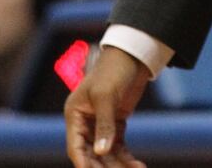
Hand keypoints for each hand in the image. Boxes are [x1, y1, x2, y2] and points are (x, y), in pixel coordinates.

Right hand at [65, 46, 150, 167]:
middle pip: (91, 153)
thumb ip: (104, 125)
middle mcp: (85, 122)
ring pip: (106, 152)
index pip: (75, 145)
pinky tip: (137, 165)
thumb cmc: (114, 70)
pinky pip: (119, 146)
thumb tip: (101, 152)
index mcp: (74, 114)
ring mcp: (100, 123)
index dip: (83, 162)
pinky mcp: (116, 123)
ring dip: (119, 164)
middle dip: (104, 166)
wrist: (133, 56)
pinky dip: (127, 156)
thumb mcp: (106, 96)